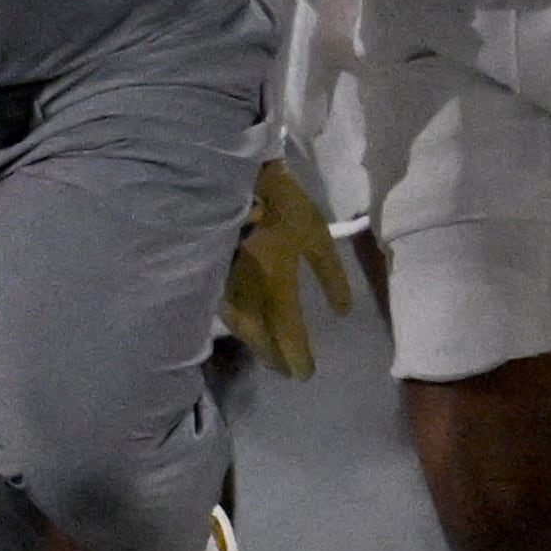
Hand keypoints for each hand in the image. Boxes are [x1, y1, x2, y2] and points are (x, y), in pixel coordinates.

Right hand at [220, 160, 354, 378]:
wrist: (229, 176)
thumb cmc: (280, 203)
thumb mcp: (315, 233)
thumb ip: (330, 273)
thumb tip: (343, 310)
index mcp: (275, 287)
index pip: (287, 335)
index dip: (297, 357)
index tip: (307, 374)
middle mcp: (246, 296)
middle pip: (259, 340)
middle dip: (274, 358)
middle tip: (285, 372)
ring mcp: (223, 287)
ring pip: (239, 329)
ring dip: (255, 345)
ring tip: (266, 355)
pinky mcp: (208, 277)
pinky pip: (225, 313)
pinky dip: (238, 326)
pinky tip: (244, 327)